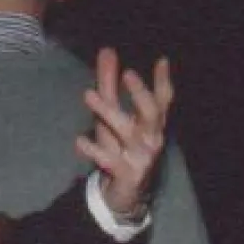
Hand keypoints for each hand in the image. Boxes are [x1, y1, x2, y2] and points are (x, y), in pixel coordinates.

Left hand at [77, 47, 173, 216]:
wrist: (124, 193)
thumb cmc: (119, 148)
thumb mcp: (112, 115)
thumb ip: (109, 84)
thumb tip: (107, 50)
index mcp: (151, 124)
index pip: (163, 100)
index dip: (163, 82)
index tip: (161, 61)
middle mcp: (151, 139)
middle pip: (152, 114)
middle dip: (142, 94)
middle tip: (128, 74)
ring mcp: (141, 157)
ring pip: (128, 133)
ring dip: (109, 113)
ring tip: (88, 94)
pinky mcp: (127, 175)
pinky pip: (110, 160)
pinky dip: (95, 150)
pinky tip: (79, 141)